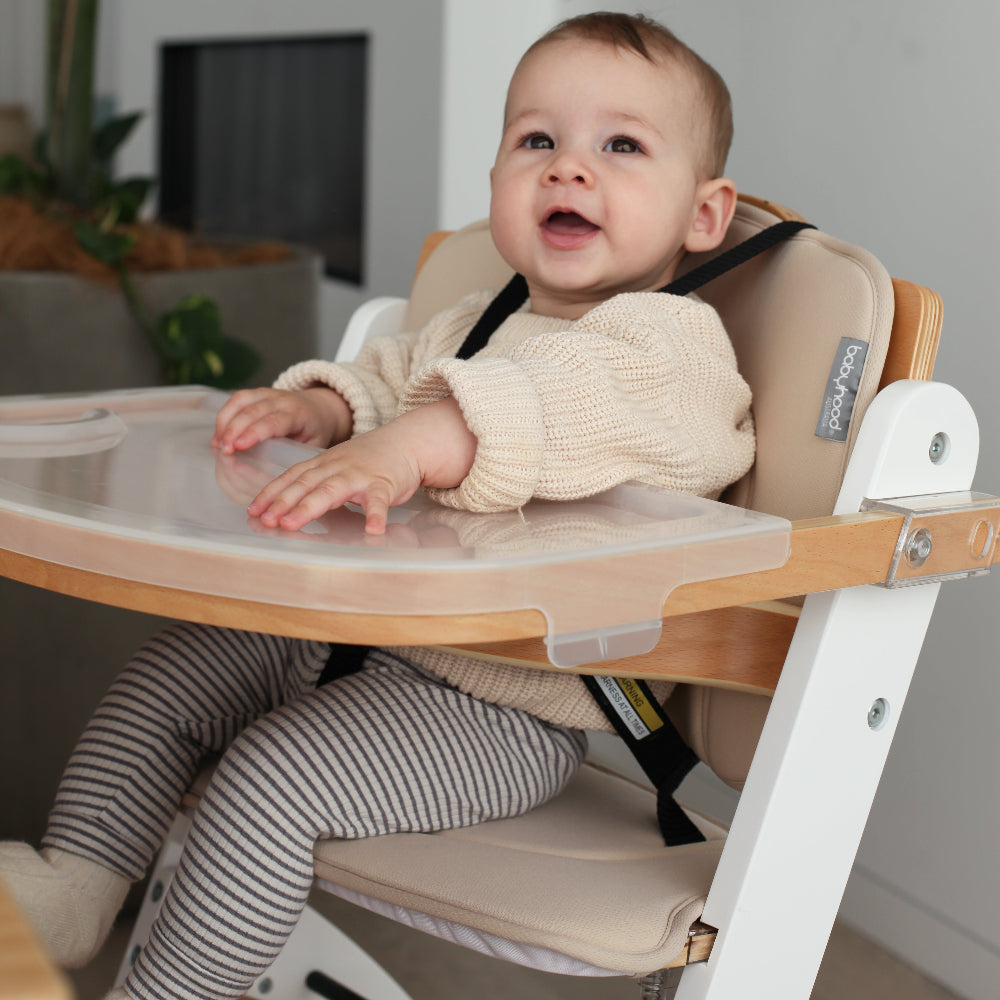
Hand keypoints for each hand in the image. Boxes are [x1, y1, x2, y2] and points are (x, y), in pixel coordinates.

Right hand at [212, 386, 351, 453]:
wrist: (320, 409)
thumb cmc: (315, 433)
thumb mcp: (314, 446)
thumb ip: (295, 457)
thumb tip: (275, 478)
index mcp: (298, 414)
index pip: (273, 422)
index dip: (254, 433)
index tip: (238, 446)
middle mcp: (282, 400)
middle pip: (252, 411)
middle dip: (234, 430)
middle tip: (223, 450)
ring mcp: (268, 393)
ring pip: (240, 401)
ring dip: (225, 421)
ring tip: (218, 444)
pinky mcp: (257, 393)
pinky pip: (236, 399)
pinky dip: (225, 415)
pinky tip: (219, 435)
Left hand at [247, 397, 476, 533]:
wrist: (405, 443)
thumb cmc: (368, 461)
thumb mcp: (336, 467)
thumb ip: (315, 485)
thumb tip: (286, 509)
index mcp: (323, 465)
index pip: (291, 477)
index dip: (271, 493)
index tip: (253, 510)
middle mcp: (336, 468)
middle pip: (305, 484)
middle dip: (283, 502)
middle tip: (267, 520)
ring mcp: (359, 476)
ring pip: (331, 491)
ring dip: (309, 508)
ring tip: (292, 524)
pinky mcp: (384, 485)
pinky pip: (379, 502)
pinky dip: (376, 515)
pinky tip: (373, 531)